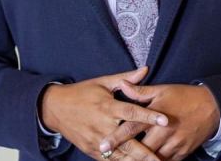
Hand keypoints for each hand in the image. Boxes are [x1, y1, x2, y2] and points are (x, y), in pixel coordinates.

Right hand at [40, 67, 169, 159]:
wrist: (54, 108)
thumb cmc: (81, 93)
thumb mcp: (102, 83)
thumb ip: (125, 79)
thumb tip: (145, 69)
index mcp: (107, 106)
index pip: (132, 112)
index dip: (149, 116)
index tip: (165, 120)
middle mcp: (102, 125)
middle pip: (128, 142)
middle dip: (146, 153)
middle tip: (162, 159)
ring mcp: (96, 140)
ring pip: (120, 156)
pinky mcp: (91, 150)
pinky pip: (110, 160)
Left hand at [99, 82, 219, 160]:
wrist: (213, 107)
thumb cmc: (184, 97)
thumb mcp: (162, 90)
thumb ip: (140, 91)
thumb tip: (121, 84)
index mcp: (156, 115)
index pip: (132, 128)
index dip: (116, 137)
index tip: (103, 145)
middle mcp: (165, 132)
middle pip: (142, 148)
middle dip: (126, 155)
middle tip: (109, 157)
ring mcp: (175, 144)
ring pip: (154, 158)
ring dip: (141, 160)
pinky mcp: (183, 152)